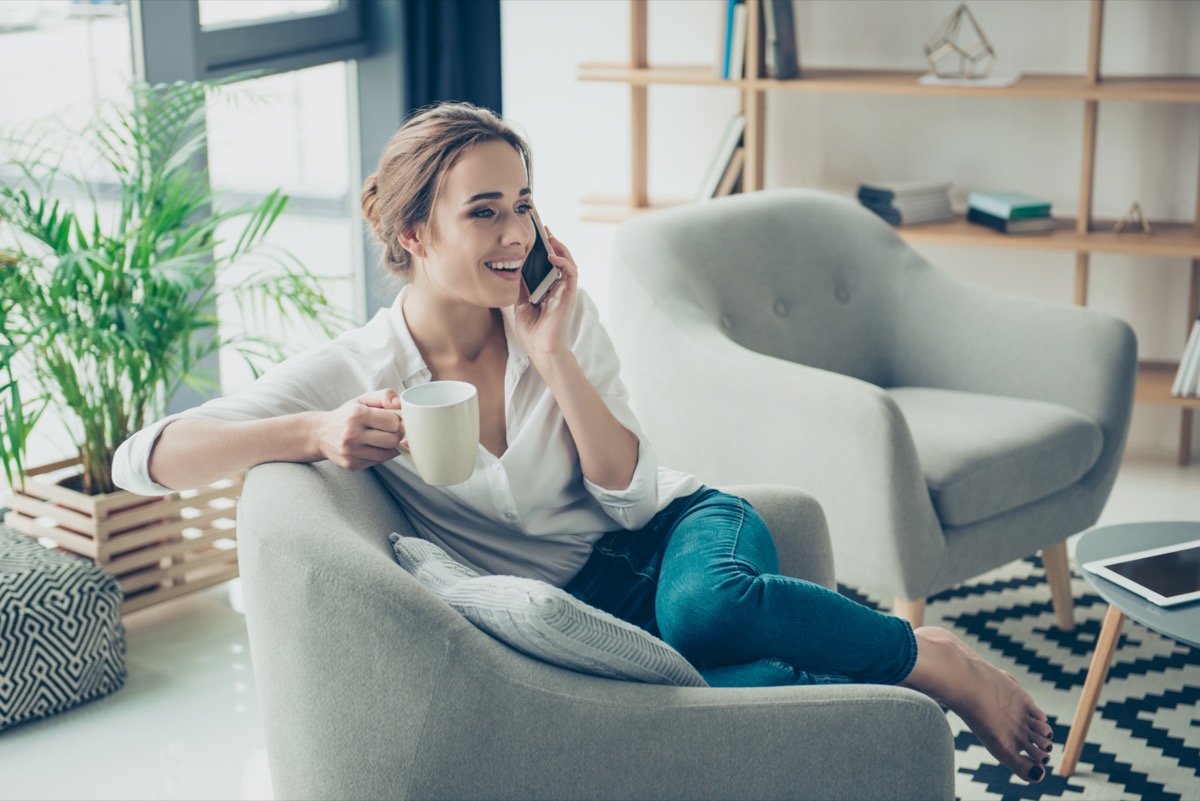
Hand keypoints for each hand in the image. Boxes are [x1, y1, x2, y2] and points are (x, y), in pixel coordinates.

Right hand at [312, 389, 404, 470]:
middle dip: (397, 434)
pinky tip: (373, 446)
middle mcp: (352, 434)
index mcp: (356, 415)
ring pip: (387, 454)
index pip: (392, 423)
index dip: (398, 421)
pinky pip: (377, 462)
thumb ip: (384, 396)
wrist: (320, 434)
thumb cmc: (346, 415)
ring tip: (383, 437)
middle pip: (392, 440)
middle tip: (392, 430)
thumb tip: (399, 403)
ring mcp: (350, 452)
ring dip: (390, 446)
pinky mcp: (351, 464)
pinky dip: (380, 454)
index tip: (393, 419)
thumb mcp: (363, 400)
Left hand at [514, 225, 577, 358]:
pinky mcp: (569, 294)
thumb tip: (515, 266)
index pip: (548, 263)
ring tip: (550, 236)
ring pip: (568, 262)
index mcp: (548, 288)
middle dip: (553, 242)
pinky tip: (553, 256)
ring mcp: (565, 290)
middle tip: (543, 228)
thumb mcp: (522, 301)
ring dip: (560, 248)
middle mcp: (558, 286)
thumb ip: (523, 285)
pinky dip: (563, 262)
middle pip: (559, 259)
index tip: (536, 234)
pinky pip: (571, 273)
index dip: (544, 248)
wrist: (539, 347)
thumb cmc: (531, 329)